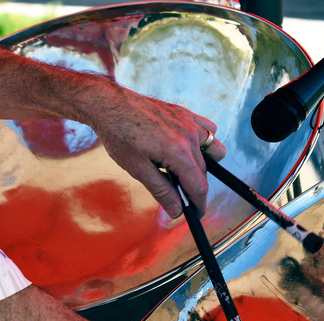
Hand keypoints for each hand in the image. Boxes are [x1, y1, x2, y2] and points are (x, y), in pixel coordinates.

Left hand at [81, 82, 226, 217]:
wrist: (109, 104)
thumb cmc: (119, 134)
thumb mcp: (137, 169)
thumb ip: (161, 191)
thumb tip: (177, 211)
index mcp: (178, 152)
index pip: (199, 186)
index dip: (200, 204)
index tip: (197, 213)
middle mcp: (189, 136)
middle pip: (204, 172)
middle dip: (195, 187)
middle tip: (178, 193)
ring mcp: (190, 123)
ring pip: (214, 151)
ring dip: (205, 164)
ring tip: (183, 168)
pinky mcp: (186, 113)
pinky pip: (209, 130)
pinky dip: (204, 142)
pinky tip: (186, 147)